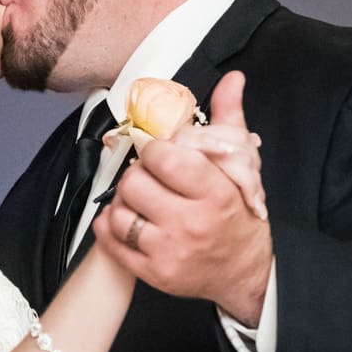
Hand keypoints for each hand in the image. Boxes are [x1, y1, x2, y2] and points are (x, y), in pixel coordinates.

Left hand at [93, 71, 273, 324]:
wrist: (243, 271)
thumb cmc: (236, 213)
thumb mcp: (240, 167)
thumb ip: (228, 120)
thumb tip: (232, 78)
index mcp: (214, 193)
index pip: (165, 158)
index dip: (153, 148)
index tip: (158, 152)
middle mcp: (190, 223)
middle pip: (135, 182)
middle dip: (137, 173)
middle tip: (148, 176)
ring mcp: (169, 251)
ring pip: (119, 211)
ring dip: (122, 200)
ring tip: (139, 198)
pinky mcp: (152, 273)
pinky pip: (110, 240)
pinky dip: (109, 224)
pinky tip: (125, 217)